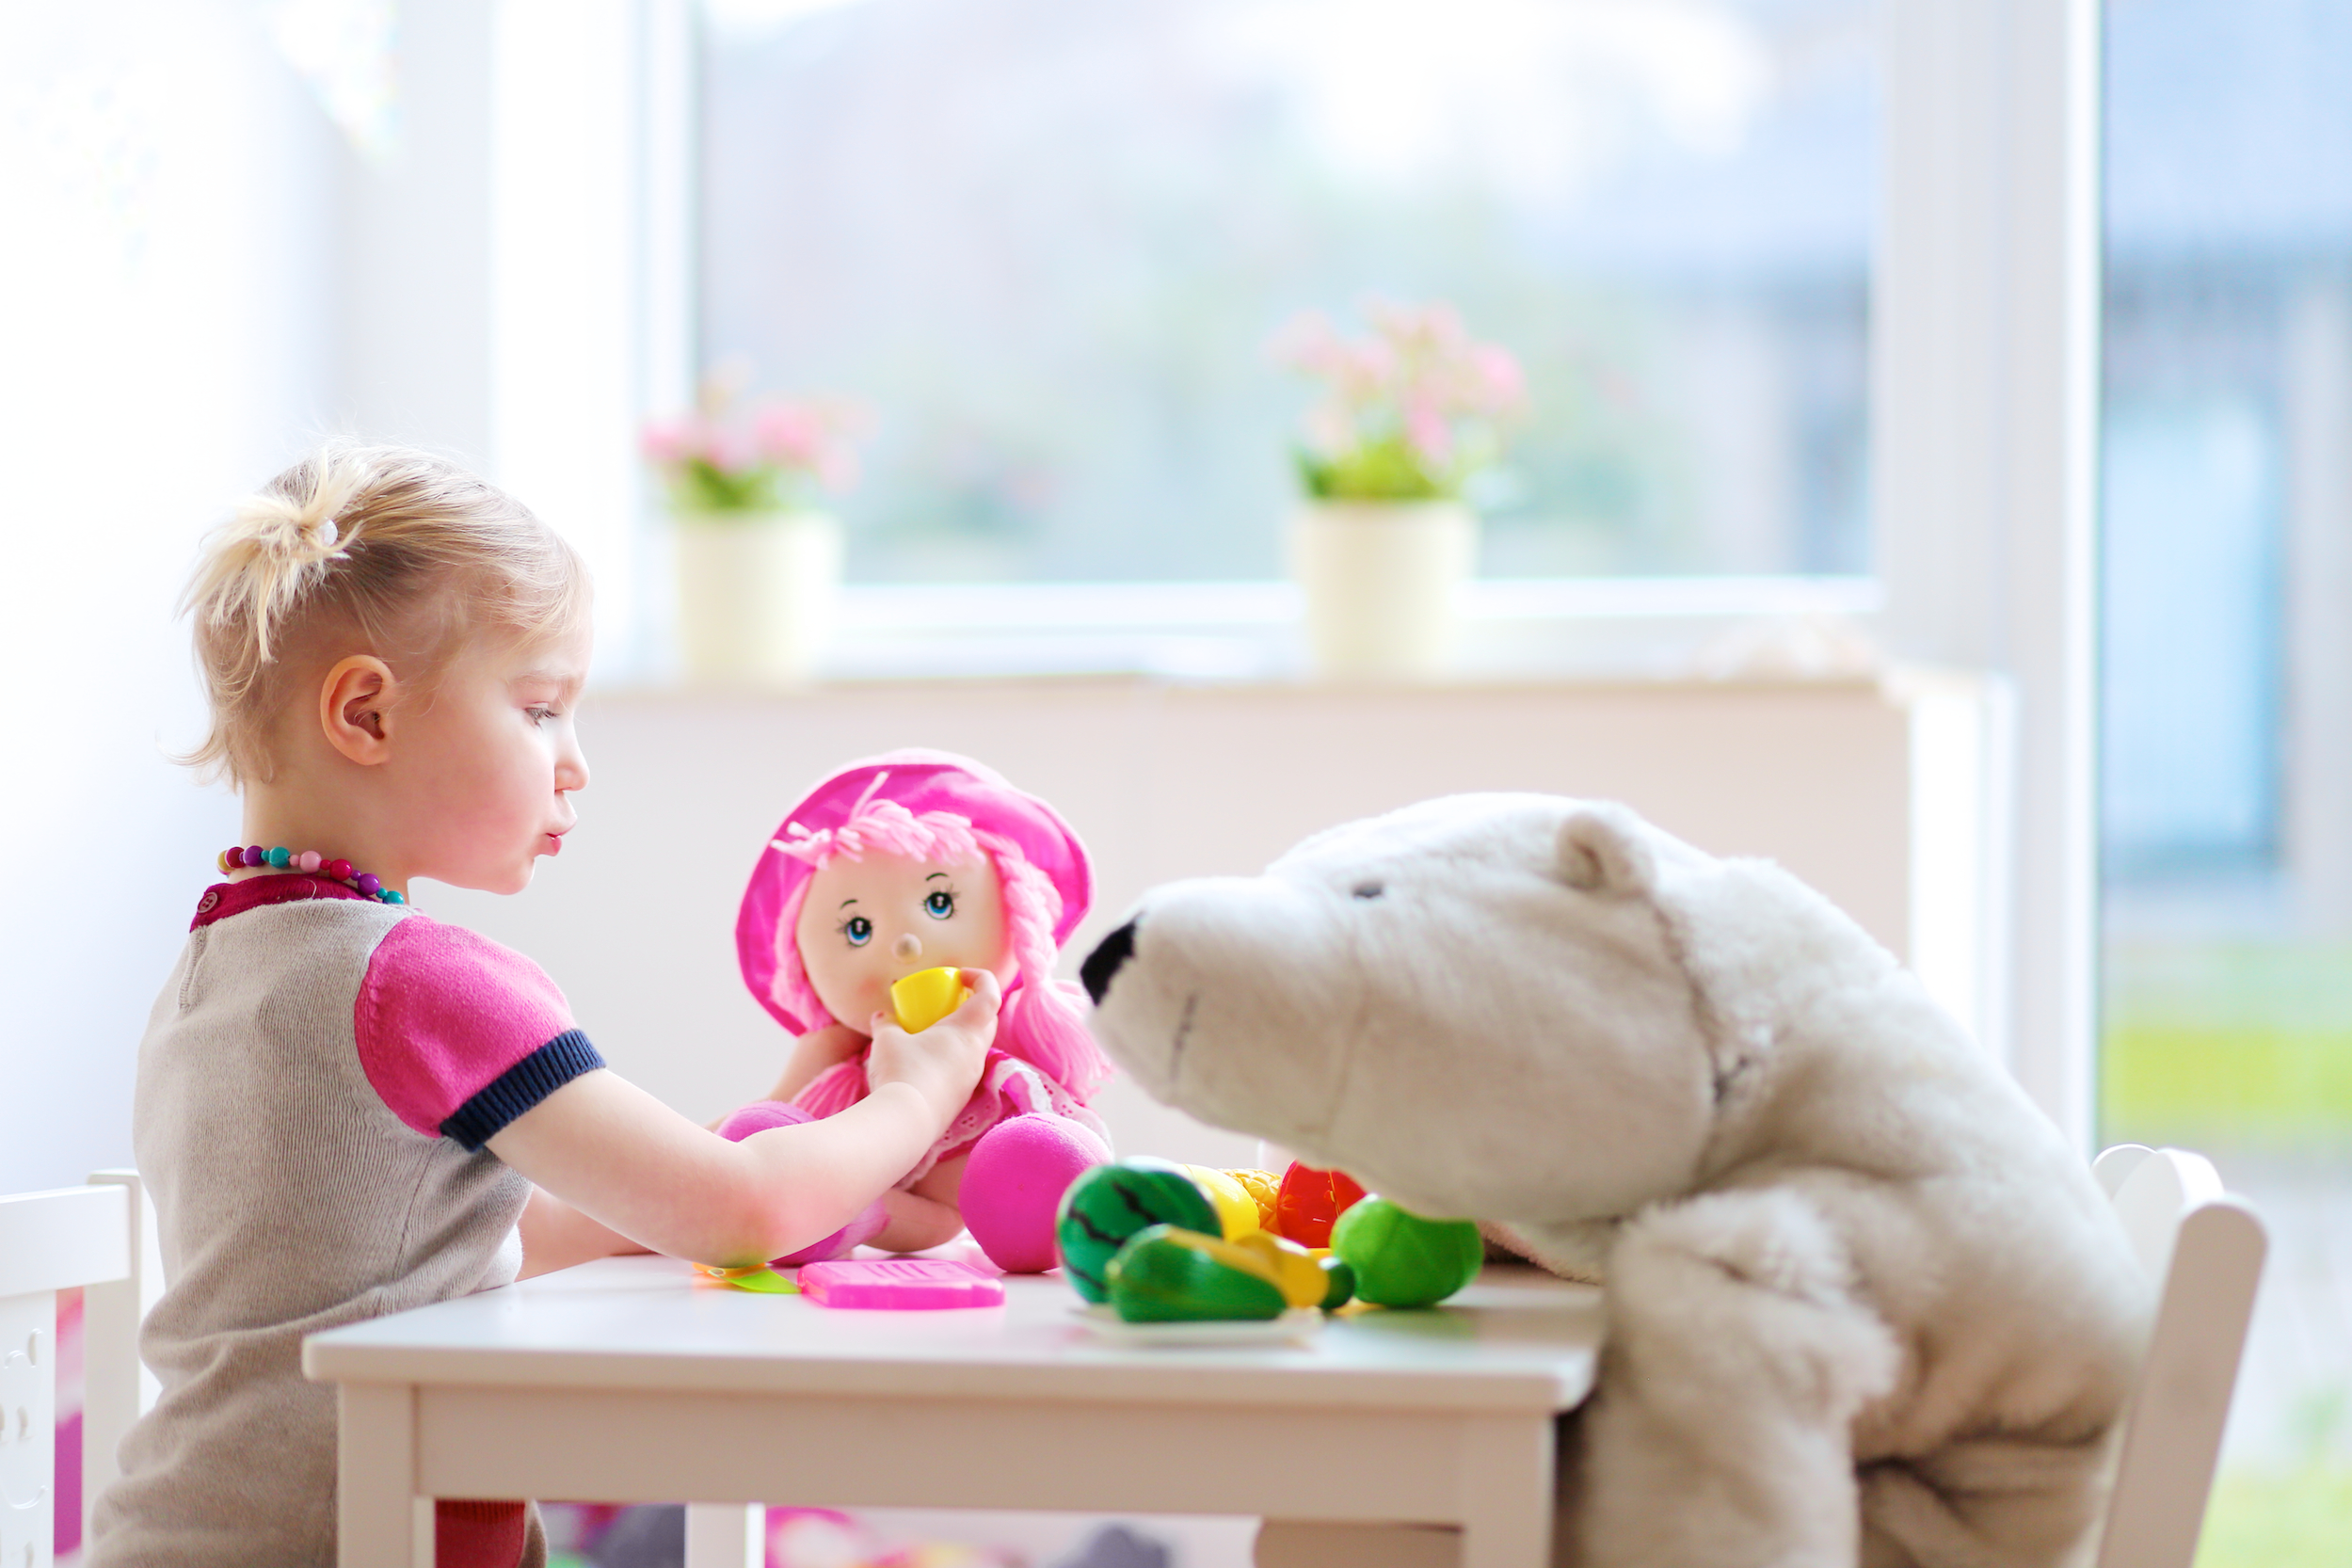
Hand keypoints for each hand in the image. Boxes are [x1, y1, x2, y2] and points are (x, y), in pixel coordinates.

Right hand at [864, 968, 999, 1128]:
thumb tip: (882, 1017)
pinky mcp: (960, 1099)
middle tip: (949, 1002)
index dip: (981, 979)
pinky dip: (952, 1058)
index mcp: (966, 1031)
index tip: (960, 975)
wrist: (904, 1124)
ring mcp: (971, 1079)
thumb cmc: (900, 1072)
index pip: (990, 995)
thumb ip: (886, 1025)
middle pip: (988, 1021)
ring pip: (977, 1048)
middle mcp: (976, 1054)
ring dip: (963, 1035)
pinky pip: (964, 1070)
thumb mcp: (887, 1041)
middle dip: (973, 1006)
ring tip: (934, 1033)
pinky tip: (927, 1062)